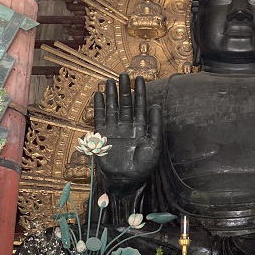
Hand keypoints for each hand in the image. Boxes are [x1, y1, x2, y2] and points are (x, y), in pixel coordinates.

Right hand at [93, 74, 162, 194]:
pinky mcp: (103, 136)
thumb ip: (155, 125)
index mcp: (141, 128)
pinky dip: (99, 107)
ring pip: (113, 108)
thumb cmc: (143, 166)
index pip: (141, 106)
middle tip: (124, 74)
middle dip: (125, 90)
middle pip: (125, 104)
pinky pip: (100, 118)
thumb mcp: (154, 145)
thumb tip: (156, 105)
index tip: (140, 78)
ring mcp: (115, 130)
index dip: (140, 93)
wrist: (126, 180)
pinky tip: (99, 95)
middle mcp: (127, 127)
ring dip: (111, 95)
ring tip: (110, 81)